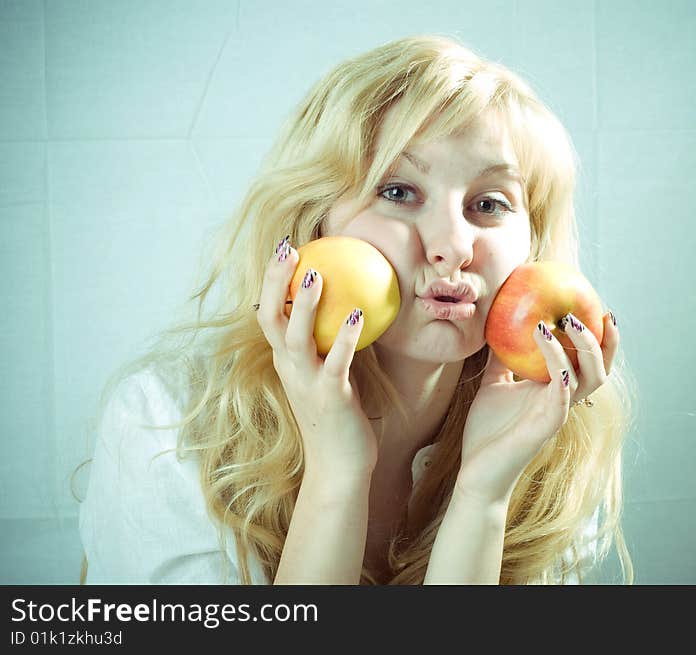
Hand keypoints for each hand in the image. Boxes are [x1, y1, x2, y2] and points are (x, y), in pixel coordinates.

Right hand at [256, 237, 378, 481]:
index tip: (283, 249)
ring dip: (303, 305)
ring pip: (297, 338)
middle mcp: (289, 369)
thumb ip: (330, 345)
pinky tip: (357, 314)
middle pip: (271, 318)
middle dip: (274, 281)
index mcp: (286, 361)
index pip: (270, 314)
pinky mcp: (329, 397)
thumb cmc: (339, 417)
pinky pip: (336, 362)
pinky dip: (344, 338)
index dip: (271, 281)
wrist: (339, 467)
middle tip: (286, 247)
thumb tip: (350, 308)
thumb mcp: (329, 374)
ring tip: (314, 274)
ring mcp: (306, 383)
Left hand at [456, 312, 619, 504]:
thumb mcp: (493, 384)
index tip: (596, 308)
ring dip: (583, 347)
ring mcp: (558, 413)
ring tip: (568, 320)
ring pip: (590, 378)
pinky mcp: (547, 425)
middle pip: (601, 369)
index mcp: (555, 390)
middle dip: (607, 340)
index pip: (587, 362)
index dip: (599, 338)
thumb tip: (496, 325)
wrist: (477, 471)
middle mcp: (563, 400)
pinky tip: (544, 340)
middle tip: (599, 312)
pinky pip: (561, 391)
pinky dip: (557, 364)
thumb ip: (502, 359)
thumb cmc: (488, 431)